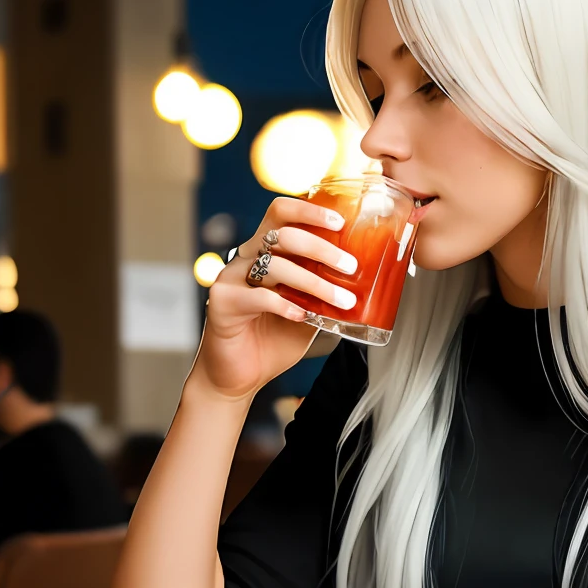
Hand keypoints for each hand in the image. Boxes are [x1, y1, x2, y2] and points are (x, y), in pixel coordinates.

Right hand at [194, 196, 358, 401]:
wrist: (239, 377)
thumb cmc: (273, 340)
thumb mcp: (308, 309)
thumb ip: (324, 292)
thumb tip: (364, 283)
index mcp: (264, 251)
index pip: (282, 213)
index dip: (309, 210)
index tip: (340, 222)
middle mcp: (245, 258)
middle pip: (283, 235)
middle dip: (322, 248)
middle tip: (350, 266)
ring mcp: (231, 277)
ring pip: (275, 265)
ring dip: (315, 282)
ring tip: (342, 301)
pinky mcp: (222, 301)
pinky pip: (259, 296)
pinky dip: (286, 305)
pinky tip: (304, 316)